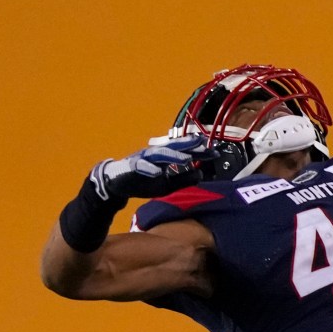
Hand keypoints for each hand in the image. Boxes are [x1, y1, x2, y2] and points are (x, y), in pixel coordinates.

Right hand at [89, 134, 211, 200]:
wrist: (116, 184)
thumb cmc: (143, 182)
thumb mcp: (167, 184)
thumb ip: (183, 180)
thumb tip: (200, 174)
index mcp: (166, 156)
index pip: (186, 151)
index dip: (200, 151)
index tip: (216, 153)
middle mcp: (156, 153)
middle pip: (176, 147)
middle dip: (191, 147)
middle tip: (205, 148)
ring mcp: (143, 157)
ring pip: (160, 154)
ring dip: (174, 156)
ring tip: (187, 160)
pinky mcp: (131, 166)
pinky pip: (140, 166)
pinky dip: (149, 169)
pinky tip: (157, 173)